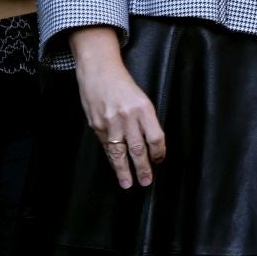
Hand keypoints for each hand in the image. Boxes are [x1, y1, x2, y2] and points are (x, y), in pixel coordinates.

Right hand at [70, 26, 166, 188]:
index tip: (159, 160)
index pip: (155, 137)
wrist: (99, 72)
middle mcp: (128, 117)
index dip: (159, 152)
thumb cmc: (123, 84)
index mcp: (144, 108)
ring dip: (125, 170)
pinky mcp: (97, 126)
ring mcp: (111, 123)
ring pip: (120, 152)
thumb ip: (145, 120)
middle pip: (139, 148)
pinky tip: (116, 168)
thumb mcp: (141, 98)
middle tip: (147, 181)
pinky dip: (112, 159)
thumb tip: (151, 144)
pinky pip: (107, 147)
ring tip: (128, 183)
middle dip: (143, 168)